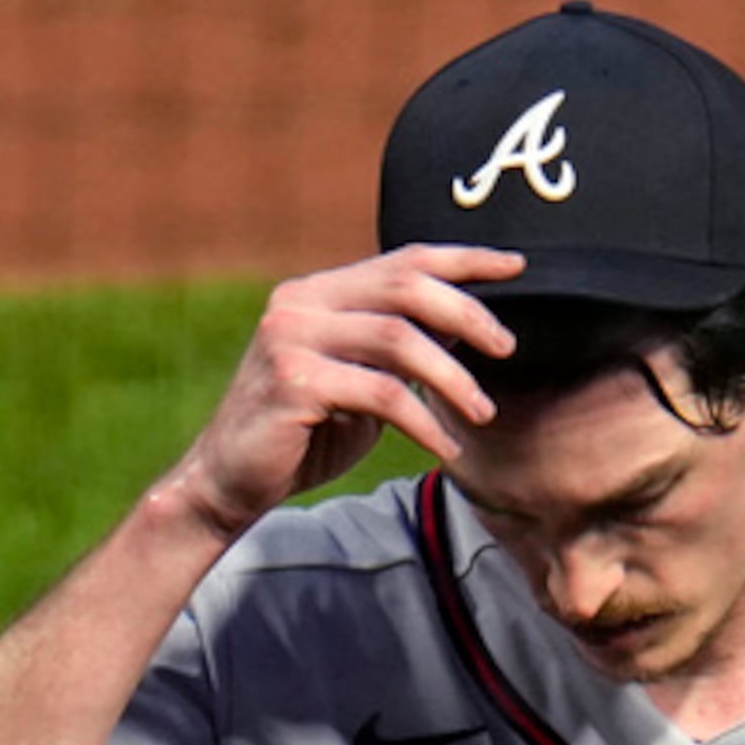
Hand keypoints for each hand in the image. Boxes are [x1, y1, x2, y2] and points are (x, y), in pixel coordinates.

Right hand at [165, 246, 527, 539]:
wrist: (227, 484)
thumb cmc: (299, 437)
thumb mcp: (356, 383)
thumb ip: (394, 350)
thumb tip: (466, 328)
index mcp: (317, 293)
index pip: (402, 259)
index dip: (465, 259)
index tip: (516, 267)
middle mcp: (299, 303)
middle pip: (407, 288)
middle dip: (468, 315)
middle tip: (507, 349)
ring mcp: (291, 338)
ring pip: (400, 340)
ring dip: (453, 378)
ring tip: (482, 412)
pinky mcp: (294, 382)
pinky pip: (382, 395)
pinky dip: (424, 422)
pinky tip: (445, 447)